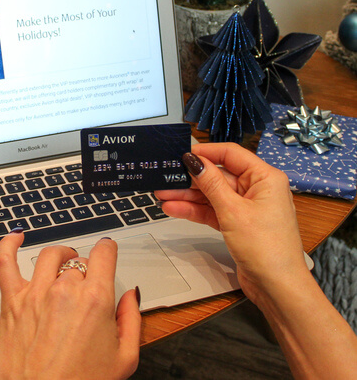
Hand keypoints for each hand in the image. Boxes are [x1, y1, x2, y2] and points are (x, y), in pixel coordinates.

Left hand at [0, 234, 140, 379]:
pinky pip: (5, 262)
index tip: (108, 250)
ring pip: (50, 256)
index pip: (104, 254)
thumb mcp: (124, 360)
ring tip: (64, 262)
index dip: (108, 250)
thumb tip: (130, 296)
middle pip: (78, 262)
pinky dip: (8, 244)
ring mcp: (35, 293)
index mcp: (95, 300)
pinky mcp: (11, 302)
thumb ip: (131, 321)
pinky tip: (16, 237)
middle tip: (86, 290)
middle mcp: (64, 290)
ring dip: (60, 256)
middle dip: (85, 272)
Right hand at [154, 142, 308, 303]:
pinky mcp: (238, 223)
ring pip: (212, 194)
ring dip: (188, 195)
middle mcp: (257, 189)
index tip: (182, 154)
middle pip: (218, 175)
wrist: (277, 287)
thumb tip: (194, 161)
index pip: (231, 154)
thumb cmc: (268, 249)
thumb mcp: (233, 211)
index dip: (205, 152)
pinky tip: (175, 208)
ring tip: (163, 194)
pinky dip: (195, 210)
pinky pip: (212, 210)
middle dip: (191, 178)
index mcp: (265, 178)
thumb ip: (211, 183)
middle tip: (166, 177)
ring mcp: (247, 207)